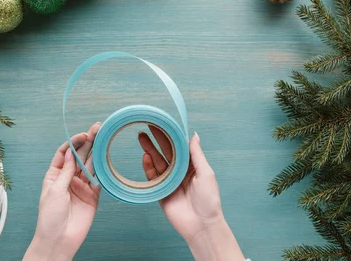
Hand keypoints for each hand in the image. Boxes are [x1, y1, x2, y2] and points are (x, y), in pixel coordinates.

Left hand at [23, 123, 100, 260]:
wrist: (59, 240)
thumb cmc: (50, 217)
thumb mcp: (55, 190)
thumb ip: (66, 172)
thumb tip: (72, 153)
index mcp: (55, 175)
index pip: (65, 153)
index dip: (74, 142)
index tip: (83, 135)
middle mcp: (69, 179)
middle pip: (80, 156)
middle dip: (88, 142)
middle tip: (97, 128)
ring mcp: (81, 187)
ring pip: (91, 165)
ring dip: (97, 152)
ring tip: (104, 137)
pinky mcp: (92, 196)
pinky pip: (99, 180)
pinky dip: (104, 170)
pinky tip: (108, 158)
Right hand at [138, 128, 245, 260]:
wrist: (201, 225)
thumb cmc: (208, 200)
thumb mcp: (206, 173)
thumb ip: (197, 154)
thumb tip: (194, 135)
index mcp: (191, 166)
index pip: (179, 147)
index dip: (170, 135)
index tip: (162, 123)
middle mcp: (179, 172)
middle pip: (165, 152)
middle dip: (156, 140)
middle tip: (146, 127)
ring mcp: (169, 181)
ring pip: (157, 162)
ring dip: (150, 150)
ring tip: (142, 138)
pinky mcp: (160, 192)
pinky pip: (152, 177)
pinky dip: (148, 167)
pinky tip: (145, 157)